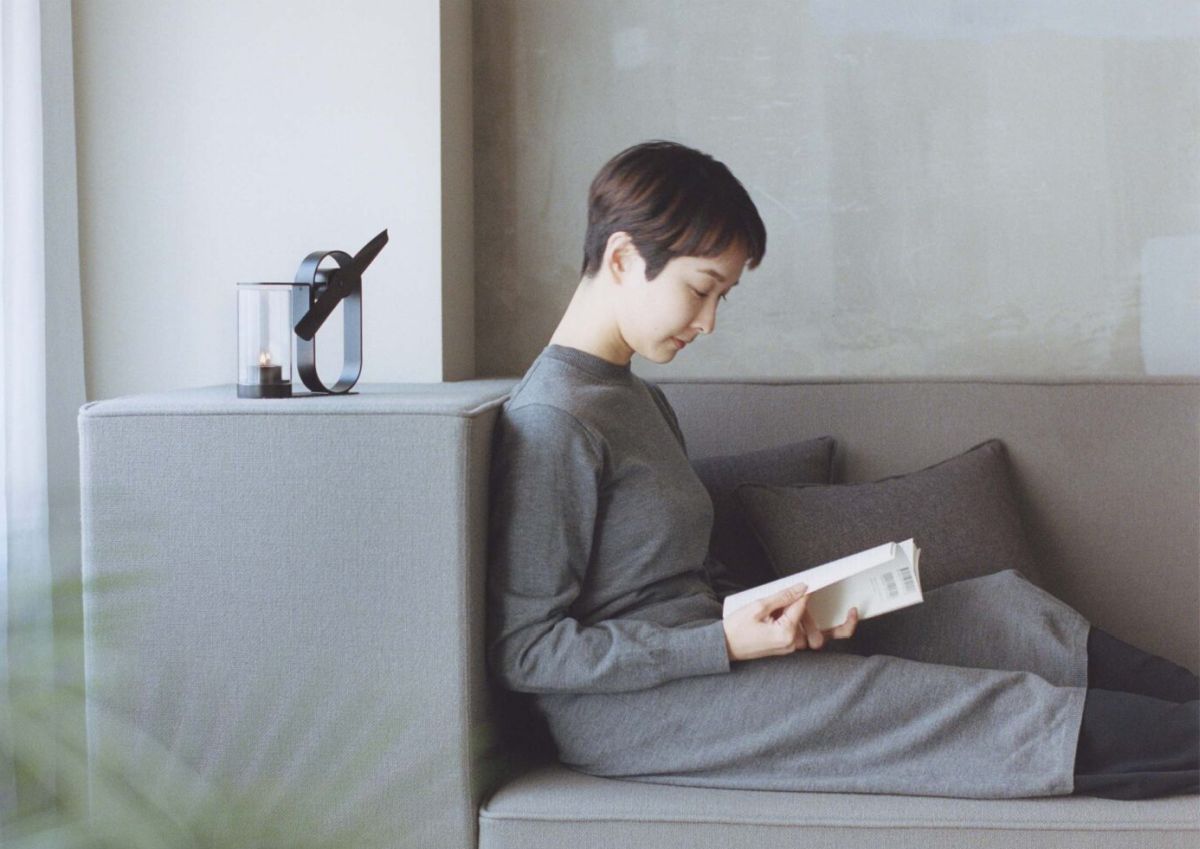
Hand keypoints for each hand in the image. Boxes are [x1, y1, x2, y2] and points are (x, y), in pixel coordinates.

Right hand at [722, 584, 858, 661]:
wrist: (724, 646)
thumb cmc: (736, 628)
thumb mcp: (758, 607)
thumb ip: (783, 597)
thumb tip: (802, 588)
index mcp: (786, 633)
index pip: (801, 605)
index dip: (801, 590)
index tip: (803, 581)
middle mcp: (791, 643)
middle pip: (801, 615)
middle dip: (794, 602)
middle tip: (777, 597)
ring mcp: (788, 648)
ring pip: (798, 623)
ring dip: (788, 612)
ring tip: (768, 609)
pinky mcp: (784, 648)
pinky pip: (792, 630)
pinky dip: (784, 620)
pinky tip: (769, 616)